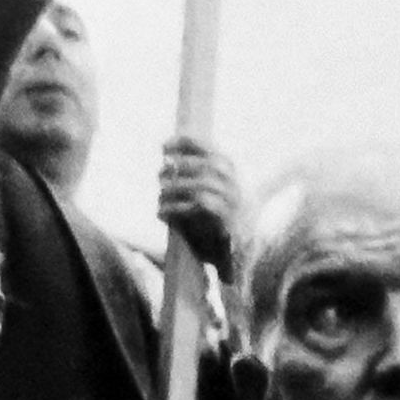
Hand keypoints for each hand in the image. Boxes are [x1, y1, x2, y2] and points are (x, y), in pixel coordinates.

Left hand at [157, 135, 241, 277]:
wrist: (239, 256)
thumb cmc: (217, 221)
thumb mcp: (209, 193)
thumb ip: (194, 177)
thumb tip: (166, 164)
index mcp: (230, 172)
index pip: (207, 147)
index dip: (183, 143)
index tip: (163, 147)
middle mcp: (234, 184)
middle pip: (202, 165)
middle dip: (176, 169)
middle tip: (161, 179)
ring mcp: (234, 203)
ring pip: (200, 186)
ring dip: (173, 190)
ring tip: (161, 198)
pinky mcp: (228, 222)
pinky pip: (199, 207)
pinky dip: (176, 208)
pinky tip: (163, 213)